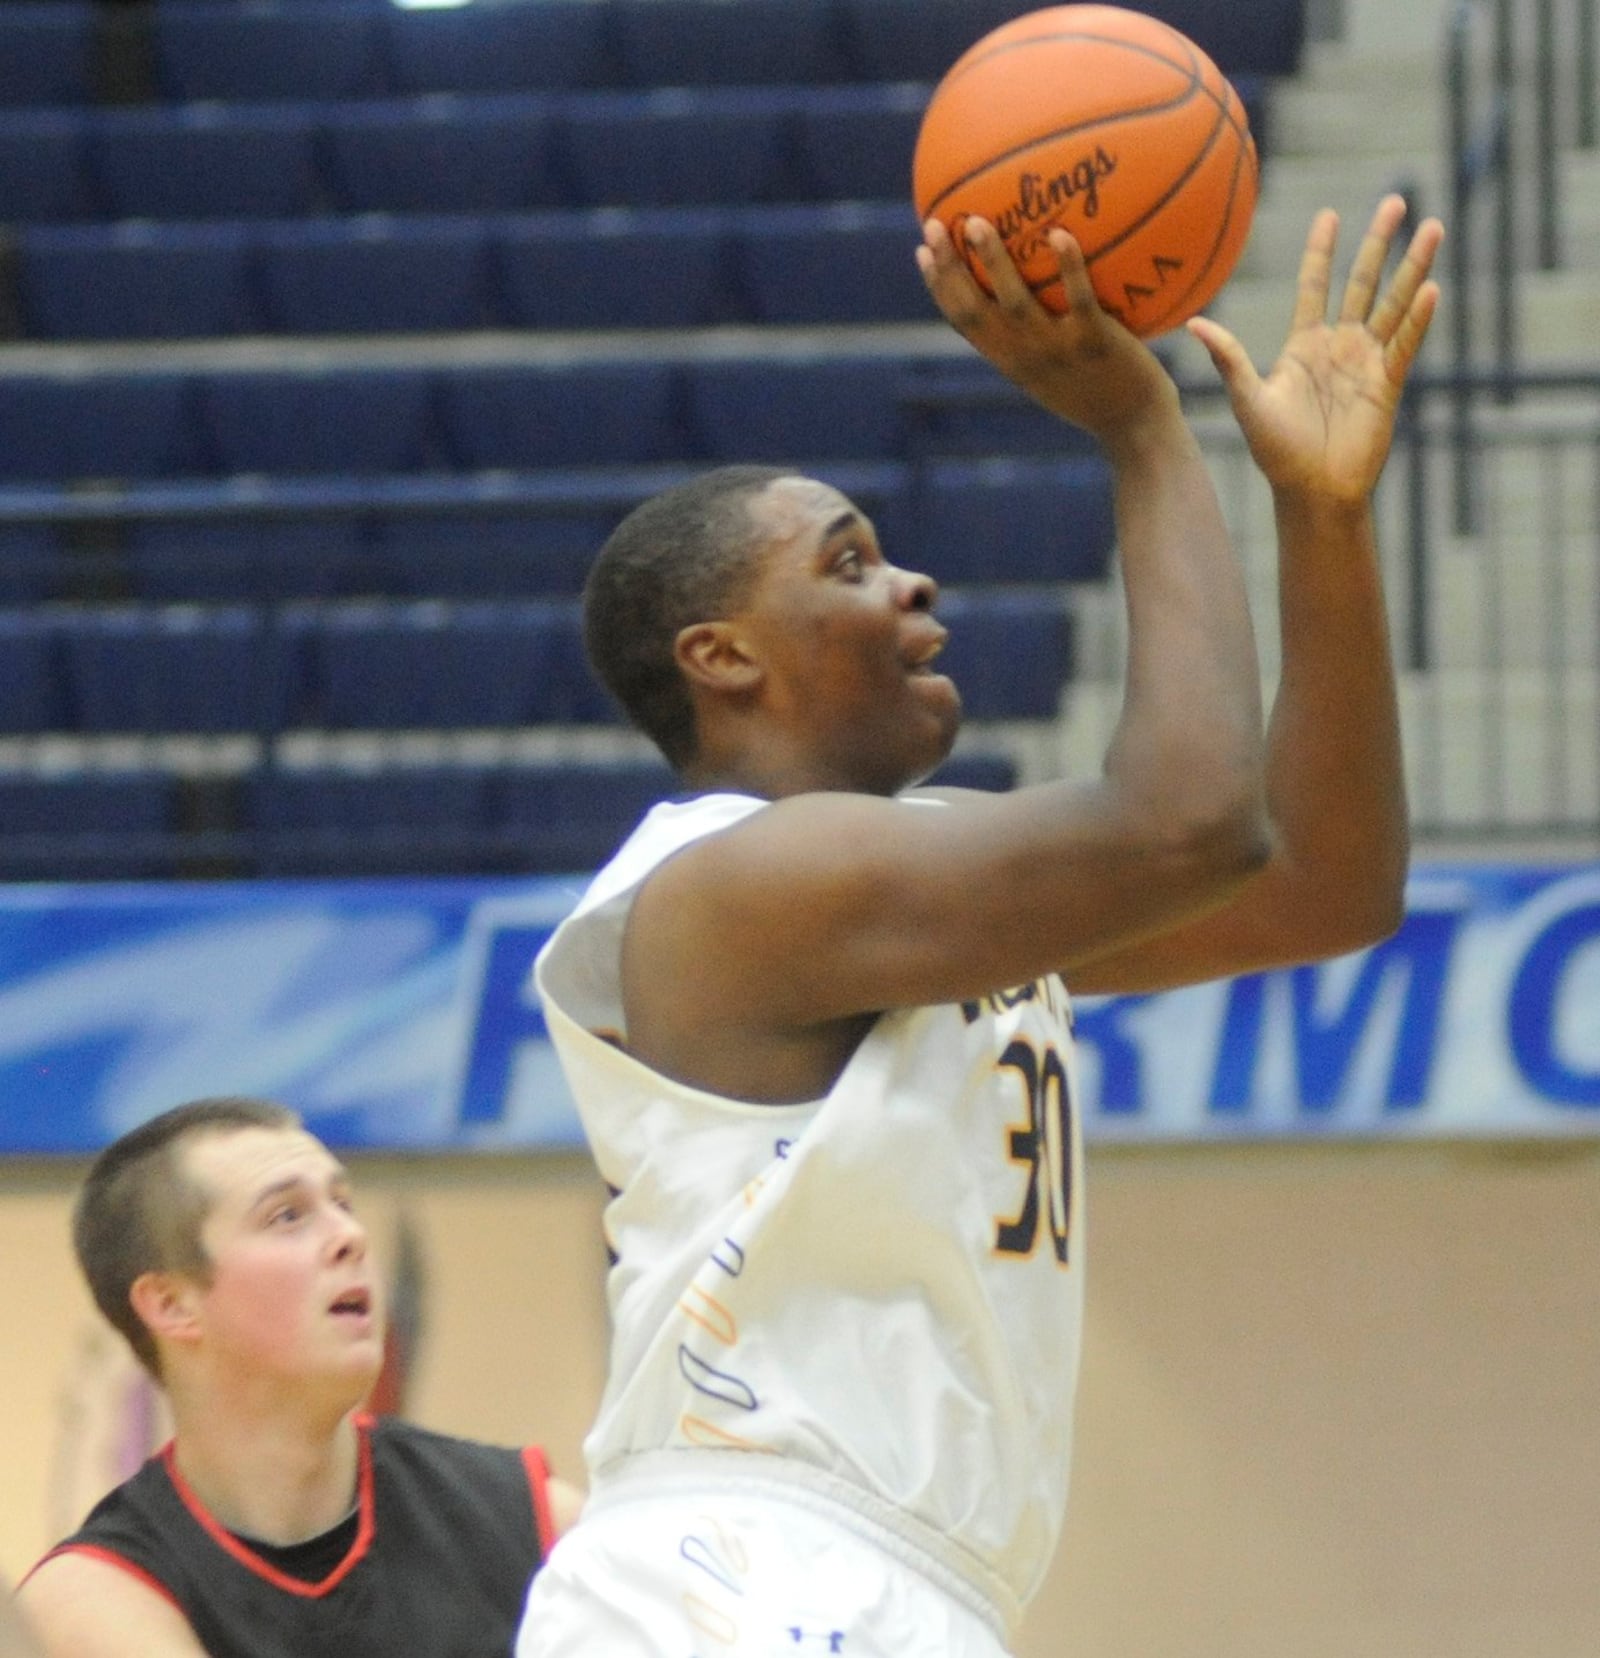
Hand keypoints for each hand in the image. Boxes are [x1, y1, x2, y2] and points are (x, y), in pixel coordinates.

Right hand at [917, 216, 1179, 445]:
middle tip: (934, 226)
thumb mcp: (1057, 370)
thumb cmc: (1101, 393)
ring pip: (1015, 302)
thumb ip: (1037, 336)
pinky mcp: (1094, 343)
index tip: (922, 252)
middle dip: (948, 268)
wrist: (1135, 427)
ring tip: (976, 222)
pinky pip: (1078, 300)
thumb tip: (1031, 292)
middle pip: (974, 309)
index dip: (939, 287)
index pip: (963, 322)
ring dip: (992, 262)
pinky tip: (1059, 233)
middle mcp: (1025, 356)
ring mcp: (1057, 350)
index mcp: (1011, 361)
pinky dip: (1067, 266)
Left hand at [1187, 195, 1443, 504]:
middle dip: (1378, 242)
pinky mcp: (1388, 383)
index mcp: (1302, 345)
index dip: (1321, 251)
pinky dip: (1417, 318)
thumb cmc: (1275, 451)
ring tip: (1432, 227)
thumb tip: (1194, 324)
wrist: (1312, 490)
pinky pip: (1405, 344)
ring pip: (1393, 303)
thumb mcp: (1248, 400)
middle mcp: (1338, 346)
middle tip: (1395, 200)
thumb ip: (1228, 359)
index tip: (1328, 214)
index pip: (1314, 285)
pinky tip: (1431, 289)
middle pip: (1362, 282)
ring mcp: (1366, 362)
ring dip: (1413, 267)